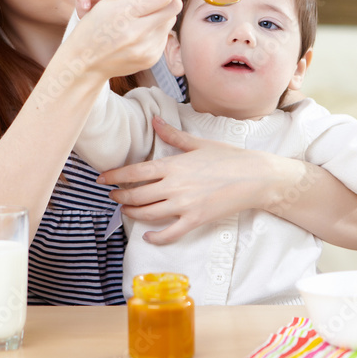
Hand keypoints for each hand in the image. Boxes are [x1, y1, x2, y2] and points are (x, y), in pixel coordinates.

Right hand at [65, 0, 180, 80]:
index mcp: (125, 13)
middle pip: (174, 7)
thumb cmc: (94, 27)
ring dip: (162, 13)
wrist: (85, 63)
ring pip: (171, 21)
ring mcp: (146, 48)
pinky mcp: (151, 59)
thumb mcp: (109, 2)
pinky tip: (141, 31)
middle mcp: (138, 33)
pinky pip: (164, 36)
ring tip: (145, 14)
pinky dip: (156, 29)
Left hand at [97, 117, 284, 244]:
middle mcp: (174, 185)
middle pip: (137, 195)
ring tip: (126, 211)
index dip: (114, 176)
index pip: (135, 172)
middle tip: (113, 197)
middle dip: (120, 197)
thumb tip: (155, 120)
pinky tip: (148, 236)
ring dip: (132, 214)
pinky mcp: (195, 220)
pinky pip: (169, 233)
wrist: (254, 177)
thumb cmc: (228, 157)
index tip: (102, 179)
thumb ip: (172, 134)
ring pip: (148, 214)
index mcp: (173, 165)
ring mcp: (184, 205)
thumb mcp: (198, 143)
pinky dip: (155, 237)